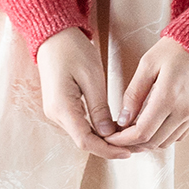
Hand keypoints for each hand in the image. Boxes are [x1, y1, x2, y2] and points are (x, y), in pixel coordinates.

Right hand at [36, 27, 131, 159]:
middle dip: (109, 147)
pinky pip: (80, 125)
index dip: (108, 150)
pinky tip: (115, 129)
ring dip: (104, 140)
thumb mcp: (91, 77)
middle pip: (84, 141)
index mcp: (62, 107)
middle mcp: (56, 115)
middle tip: (135, 146)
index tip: (128, 152)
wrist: (53, 36)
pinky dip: (98, 131)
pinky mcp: (61, 108)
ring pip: (83, 135)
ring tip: (129, 139)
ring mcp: (57, 112)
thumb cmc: (73, 50)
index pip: (86, 141)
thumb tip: (108, 133)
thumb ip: (99, 108)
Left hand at [104, 37, 188, 151]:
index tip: (111, 137)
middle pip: (153, 142)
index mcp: (168, 97)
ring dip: (149, 141)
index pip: (142, 132)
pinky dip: (164, 136)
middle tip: (119, 136)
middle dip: (133, 143)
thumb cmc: (176, 49)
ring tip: (135, 131)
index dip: (123, 140)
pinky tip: (154, 125)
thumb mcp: (148, 64)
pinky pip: (180, 136)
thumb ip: (134, 93)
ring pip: (167, 142)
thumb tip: (123, 119)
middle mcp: (184, 110)